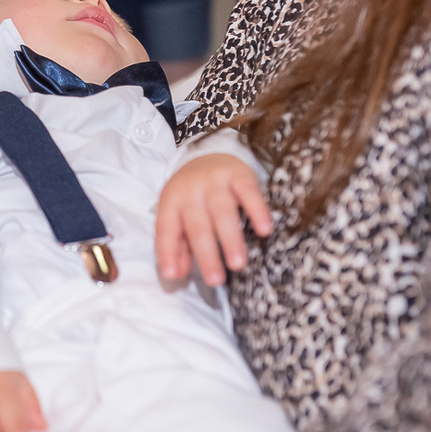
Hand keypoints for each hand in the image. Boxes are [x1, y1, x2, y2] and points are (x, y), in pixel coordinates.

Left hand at [155, 154, 273, 285]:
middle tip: (215, 280)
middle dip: (206, 254)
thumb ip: (177, 245)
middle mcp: (191, 190)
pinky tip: (264, 230)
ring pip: (223, 211)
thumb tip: (175, 274)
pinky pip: (249, 193)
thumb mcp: (178, 214)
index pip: (166, 228)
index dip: (167, 251)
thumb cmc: (193, 195)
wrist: (210, 152)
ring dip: (230, 239)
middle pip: (197, 225)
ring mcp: (215, 181)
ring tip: (238, 264)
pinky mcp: (239, 174)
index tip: (172, 275)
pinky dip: (257, 211)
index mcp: (171, 201)